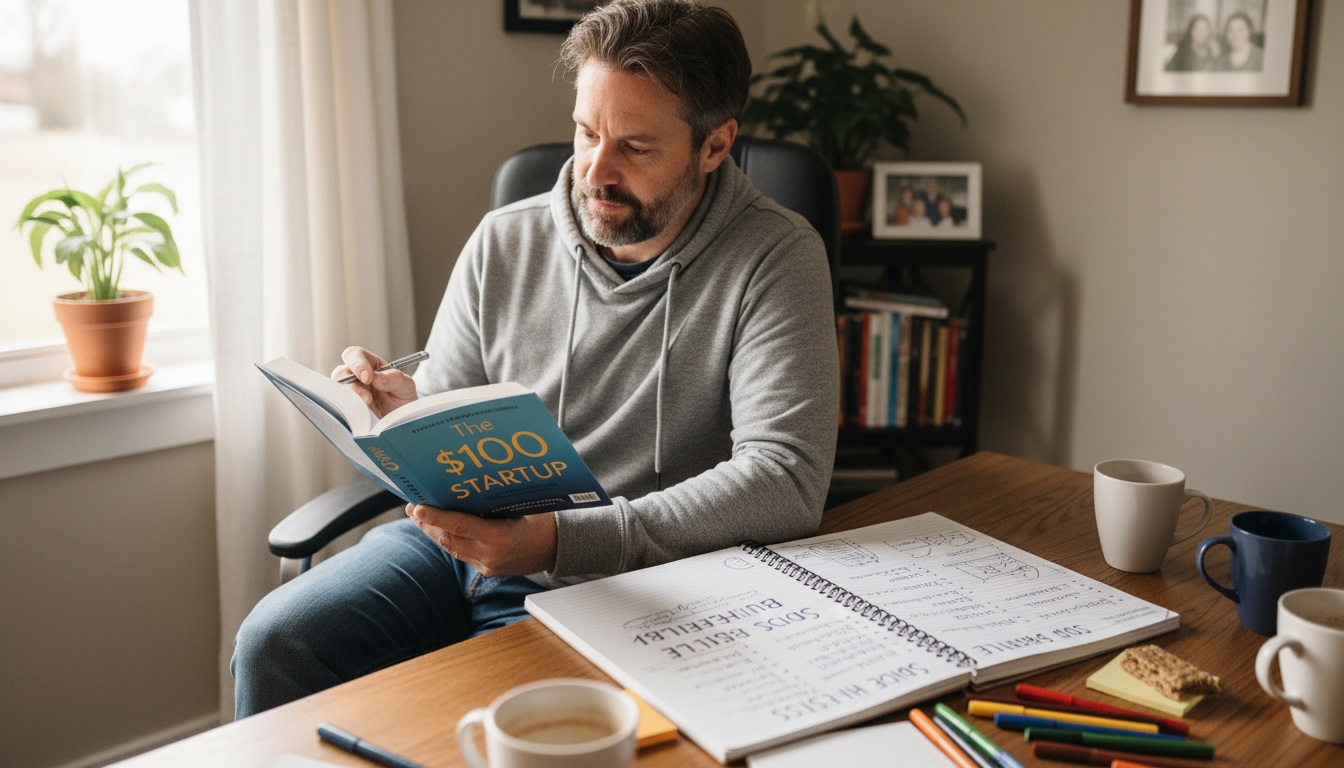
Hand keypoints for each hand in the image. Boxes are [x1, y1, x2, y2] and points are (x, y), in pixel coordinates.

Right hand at [334, 346, 417, 417]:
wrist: (403, 419)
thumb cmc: (404, 398)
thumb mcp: (406, 386)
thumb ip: (394, 378)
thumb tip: (376, 378)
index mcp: (370, 364)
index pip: (356, 355)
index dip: (358, 364)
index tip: (367, 378)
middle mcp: (356, 377)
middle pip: (341, 372)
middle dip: (351, 383)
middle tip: (366, 397)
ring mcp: (351, 393)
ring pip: (338, 390)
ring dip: (351, 398)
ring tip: (368, 405)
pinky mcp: (349, 408)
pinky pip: (341, 406)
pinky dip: (348, 409)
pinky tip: (361, 413)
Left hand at [406, 504, 557, 576]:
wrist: (560, 548)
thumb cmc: (542, 520)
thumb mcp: (519, 506)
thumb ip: (492, 503)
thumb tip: (463, 487)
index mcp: (499, 538)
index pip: (460, 525)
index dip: (436, 517)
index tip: (416, 507)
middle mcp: (490, 555)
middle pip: (449, 539)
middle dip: (427, 523)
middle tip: (412, 506)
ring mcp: (488, 565)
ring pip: (451, 548)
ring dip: (434, 532)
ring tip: (419, 516)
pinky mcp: (488, 570)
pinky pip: (461, 553)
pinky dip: (448, 540)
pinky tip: (440, 529)